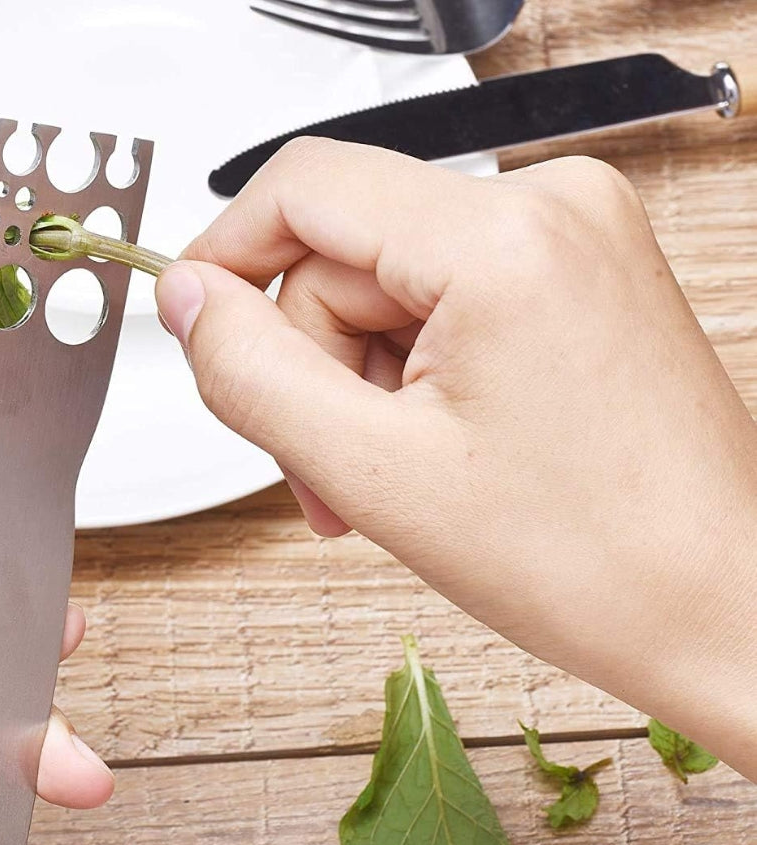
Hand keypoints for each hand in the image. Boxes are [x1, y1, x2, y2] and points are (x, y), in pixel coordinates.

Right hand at [157, 142, 756, 775]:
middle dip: (311, 368)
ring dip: (359, 387)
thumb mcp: (376, 474)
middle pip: (345, 255)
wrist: (714, 606)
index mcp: (505, 239)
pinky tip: (426, 453)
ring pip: (390, 289)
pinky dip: (411, 380)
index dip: (227, 259)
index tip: (195, 326)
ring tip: (384, 483)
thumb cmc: (594, 559)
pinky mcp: (579, 280)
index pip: (304, 188)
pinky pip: (444, 304)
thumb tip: (190, 301)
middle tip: (325, 473)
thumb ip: (254, 374)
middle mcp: (553, 210)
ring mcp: (575, 242)